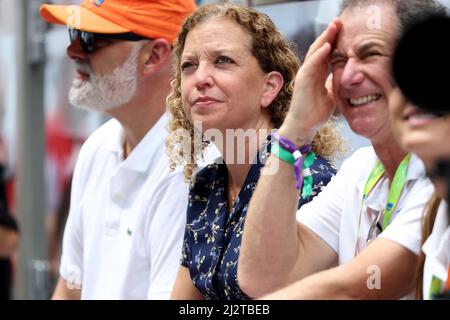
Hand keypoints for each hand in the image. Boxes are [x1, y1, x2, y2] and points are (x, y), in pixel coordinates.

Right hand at [280, 19, 341, 145]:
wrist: (304, 127)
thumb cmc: (315, 113)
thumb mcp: (331, 94)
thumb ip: (335, 83)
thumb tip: (346, 76)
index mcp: (317, 74)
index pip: (326, 53)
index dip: (334, 40)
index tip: (345, 29)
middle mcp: (310, 72)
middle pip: (320, 48)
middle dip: (330, 34)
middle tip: (340, 21)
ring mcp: (305, 76)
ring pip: (315, 53)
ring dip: (324, 39)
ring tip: (334, 26)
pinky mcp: (302, 82)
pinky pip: (310, 66)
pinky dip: (318, 55)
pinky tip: (327, 46)